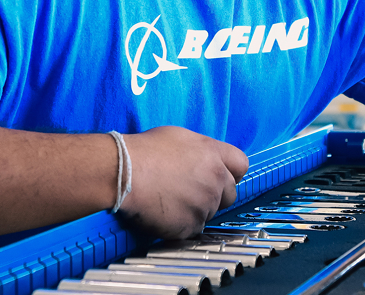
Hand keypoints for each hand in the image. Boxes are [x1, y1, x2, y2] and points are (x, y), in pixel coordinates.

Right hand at [117, 126, 248, 238]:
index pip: (241, 165)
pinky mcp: (190, 226)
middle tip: (189, 190)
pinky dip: (181, 223)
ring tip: (170, 199)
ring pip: (210, 212)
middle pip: (230, 194)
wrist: (123, 174)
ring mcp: (205, 205)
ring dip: (195, 209)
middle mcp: (216, 180)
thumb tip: (208, 160)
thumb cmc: (144, 151)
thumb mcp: (179, 136)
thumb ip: (203, 150)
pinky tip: (164, 212)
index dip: (231, 172)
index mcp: (214, 155)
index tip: (220, 175)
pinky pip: (193, 228)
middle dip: (216, 194)